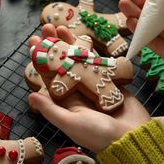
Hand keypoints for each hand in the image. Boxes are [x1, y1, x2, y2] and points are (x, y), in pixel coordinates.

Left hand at [28, 24, 150, 151]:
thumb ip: (51, 110)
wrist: (132, 136)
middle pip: (63, 64)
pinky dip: (91, 50)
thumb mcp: (71, 123)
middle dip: (54, 46)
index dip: (41, 59)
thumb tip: (30, 96)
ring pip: (79, 60)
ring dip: (70, 44)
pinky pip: (98, 62)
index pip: (49, 76)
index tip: (34, 43)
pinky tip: (84, 37)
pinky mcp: (109, 80)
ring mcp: (94, 85)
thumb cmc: (99, 134)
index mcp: (66, 102)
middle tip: (46, 27)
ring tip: (61, 27)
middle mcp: (78, 92)